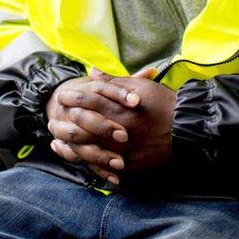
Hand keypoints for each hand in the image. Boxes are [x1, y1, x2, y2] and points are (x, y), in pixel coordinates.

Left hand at [46, 68, 175, 183]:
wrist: (186, 128)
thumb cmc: (162, 103)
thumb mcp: (139, 86)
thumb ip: (113, 81)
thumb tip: (93, 72)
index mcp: (118, 107)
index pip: (86, 99)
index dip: (71, 96)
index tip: (62, 95)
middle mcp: (116, 128)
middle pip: (81, 126)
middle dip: (64, 122)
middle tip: (52, 121)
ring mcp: (122, 149)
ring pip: (87, 149)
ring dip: (69, 145)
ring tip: (57, 140)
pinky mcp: (129, 164)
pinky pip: (103, 166)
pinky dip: (88, 162)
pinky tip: (78, 158)